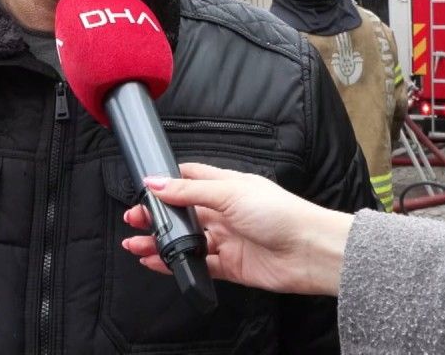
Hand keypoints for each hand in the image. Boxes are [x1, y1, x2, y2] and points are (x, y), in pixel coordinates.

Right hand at [119, 162, 352, 295]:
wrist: (310, 252)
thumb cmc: (281, 214)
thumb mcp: (230, 193)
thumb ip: (189, 192)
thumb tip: (156, 182)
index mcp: (228, 186)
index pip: (191, 179)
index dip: (167, 183)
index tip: (144, 189)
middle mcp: (227, 211)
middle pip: (184, 213)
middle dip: (158, 216)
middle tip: (134, 220)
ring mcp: (228, 239)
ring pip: (187, 240)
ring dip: (162, 242)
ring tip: (136, 244)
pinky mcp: (231, 265)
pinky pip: (197, 264)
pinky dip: (176, 263)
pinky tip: (158, 261)